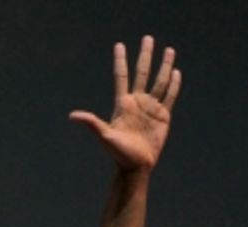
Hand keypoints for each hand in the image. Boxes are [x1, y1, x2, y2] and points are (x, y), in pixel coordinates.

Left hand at [69, 37, 180, 171]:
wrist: (137, 166)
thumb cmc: (119, 153)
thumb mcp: (104, 135)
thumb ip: (91, 123)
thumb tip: (72, 116)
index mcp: (123, 104)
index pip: (121, 76)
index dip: (120, 61)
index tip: (119, 45)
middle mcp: (137, 102)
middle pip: (142, 73)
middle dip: (145, 55)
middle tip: (148, 38)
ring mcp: (151, 108)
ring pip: (159, 81)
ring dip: (164, 65)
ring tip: (169, 50)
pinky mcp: (163, 116)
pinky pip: (170, 96)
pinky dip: (173, 84)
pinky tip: (175, 72)